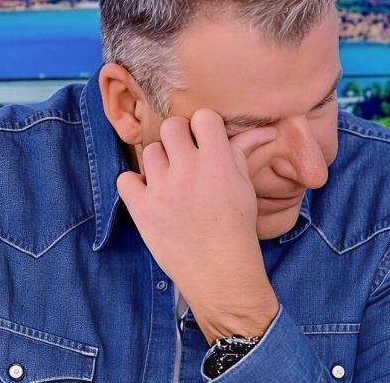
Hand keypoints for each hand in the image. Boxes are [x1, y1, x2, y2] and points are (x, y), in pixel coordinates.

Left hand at [116, 108, 279, 343]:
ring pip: (149, 151)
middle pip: (171, 126)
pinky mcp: (142, 209)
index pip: (203, 117)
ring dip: (159, 163)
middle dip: (178, 138)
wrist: (220, 273)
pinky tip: (150, 195)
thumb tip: (263, 129)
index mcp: (218, 161)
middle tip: (184, 158)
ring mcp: (162, 189)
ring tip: (170, 182)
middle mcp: (188, 170)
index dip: (204, 128)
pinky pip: (125, 179)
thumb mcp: (244, 186)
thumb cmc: (237, 228)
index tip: (204, 143)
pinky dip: (134, 185)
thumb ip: (243, 152)